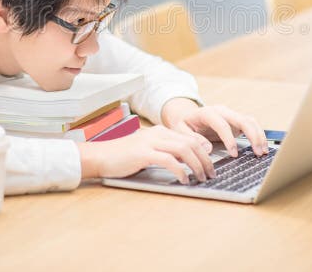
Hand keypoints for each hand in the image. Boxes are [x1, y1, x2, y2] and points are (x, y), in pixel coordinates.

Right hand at [76, 125, 215, 183]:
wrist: (99, 156)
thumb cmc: (122, 157)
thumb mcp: (147, 151)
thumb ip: (165, 153)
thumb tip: (186, 163)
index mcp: (160, 132)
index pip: (190, 138)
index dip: (204, 152)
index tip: (210, 165)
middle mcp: (158, 134)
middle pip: (191, 143)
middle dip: (205, 159)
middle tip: (211, 174)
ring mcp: (151, 142)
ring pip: (184, 150)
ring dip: (197, 165)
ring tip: (201, 178)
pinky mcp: (143, 153)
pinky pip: (169, 160)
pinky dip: (180, 170)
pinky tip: (184, 180)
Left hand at [162, 98, 268, 157]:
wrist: (186, 115)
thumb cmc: (183, 124)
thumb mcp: (180, 130)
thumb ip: (193, 138)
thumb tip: (208, 148)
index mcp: (207, 112)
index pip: (222, 124)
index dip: (229, 139)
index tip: (234, 154)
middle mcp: (222, 111)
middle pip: (241, 119)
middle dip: (252, 135)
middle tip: (257, 152)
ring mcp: (230, 115)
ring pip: (249, 120)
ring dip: (258, 135)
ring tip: (262, 151)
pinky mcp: (235, 120)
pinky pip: (250, 124)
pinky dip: (258, 134)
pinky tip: (261, 147)